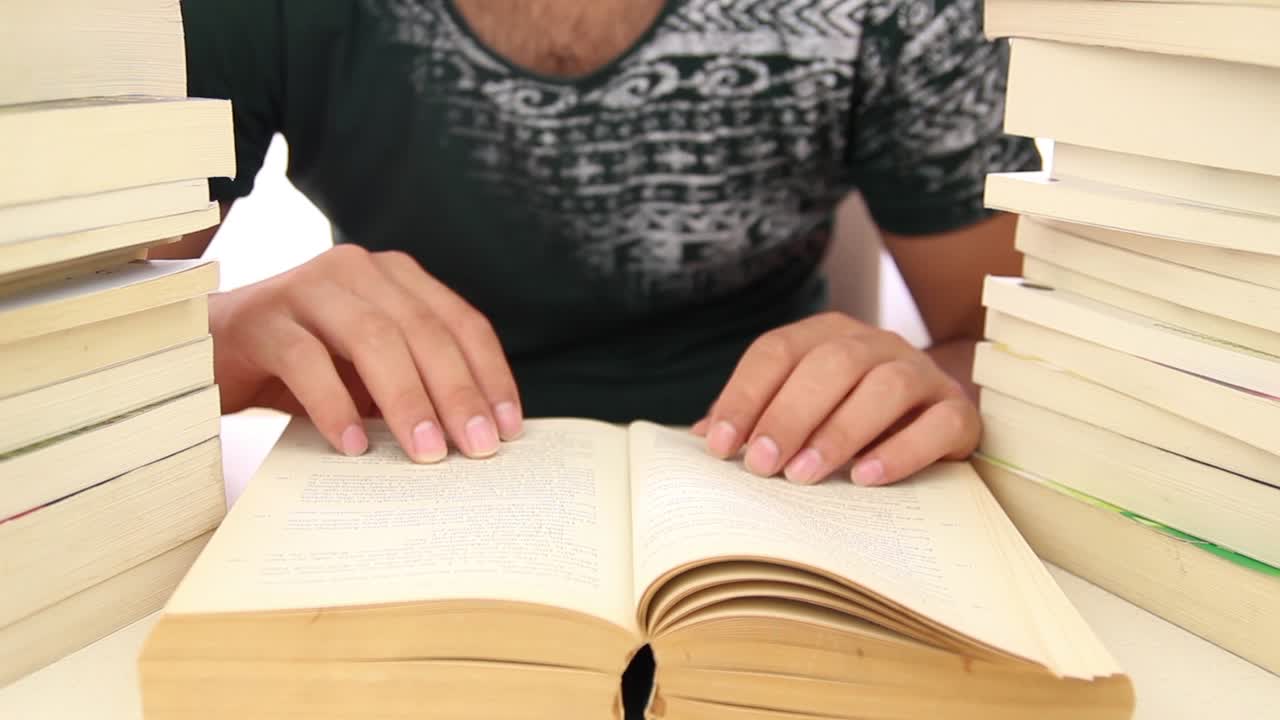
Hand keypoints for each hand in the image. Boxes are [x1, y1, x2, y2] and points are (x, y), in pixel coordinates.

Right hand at [210, 244, 521, 461]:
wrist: (206, 352)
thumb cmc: (301, 370)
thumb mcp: (368, 376)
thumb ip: (415, 387)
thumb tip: (476, 437)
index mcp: (395, 278)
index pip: (461, 322)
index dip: (489, 375)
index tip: (508, 429)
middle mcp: (356, 269)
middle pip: (424, 330)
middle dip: (457, 393)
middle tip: (477, 448)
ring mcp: (305, 287)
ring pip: (373, 338)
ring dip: (407, 400)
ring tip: (426, 453)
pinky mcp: (259, 317)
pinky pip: (305, 359)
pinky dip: (335, 405)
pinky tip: (354, 446)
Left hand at [693, 312, 978, 485]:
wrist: (934, 417)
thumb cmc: (848, 418)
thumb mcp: (800, 409)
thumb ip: (758, 416)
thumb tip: (703, 436)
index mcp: (828, 335)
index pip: (777, 351)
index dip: (745, 395)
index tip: (718, 445)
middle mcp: (876, 344)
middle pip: (831, 364)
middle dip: (789, 415)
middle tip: (762, 466)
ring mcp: (922, 374)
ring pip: (885, 386)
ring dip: (839, 432)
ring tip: (806, 475)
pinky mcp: (957, 412)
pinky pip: (937, 424)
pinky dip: (902, 450)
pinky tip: (866, 477)